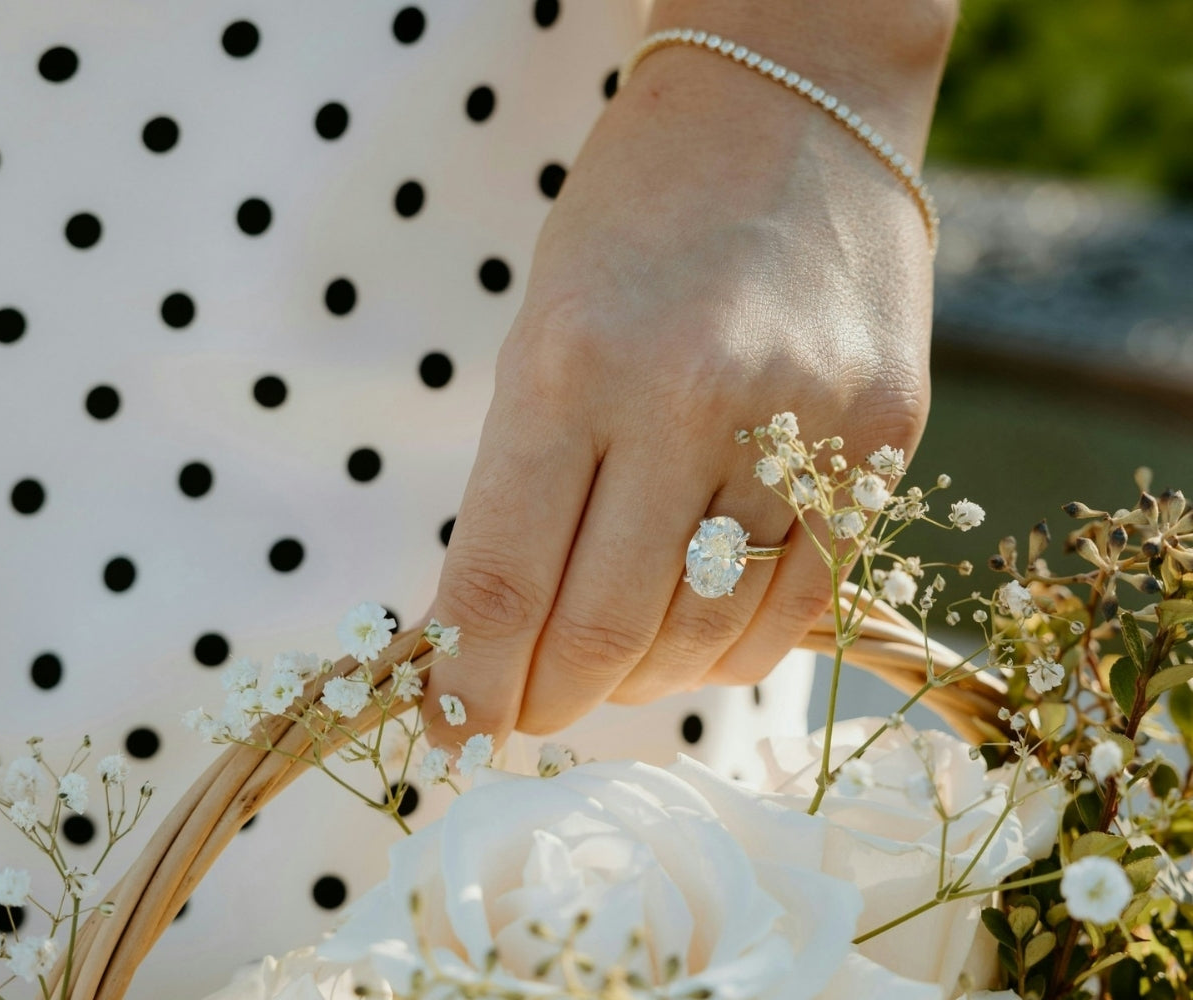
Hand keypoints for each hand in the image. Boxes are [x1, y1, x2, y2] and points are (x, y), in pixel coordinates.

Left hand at [424, 0, 955, 746]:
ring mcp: (805, 420)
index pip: (504, 578)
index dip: (470, 684)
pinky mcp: (889, 433)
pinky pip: (805, 600)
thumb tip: (499, 628)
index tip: (451, 733)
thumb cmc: (637, 219)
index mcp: (572, 361)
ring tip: (614, 663)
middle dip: (550, 700)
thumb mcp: (544, 330)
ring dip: (645, 679)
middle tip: (526, 713)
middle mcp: (691, 398)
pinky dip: (735, 648)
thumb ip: (525, 482)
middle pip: (608, 629)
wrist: (791, 105)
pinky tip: (700, 639)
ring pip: (711, 634)